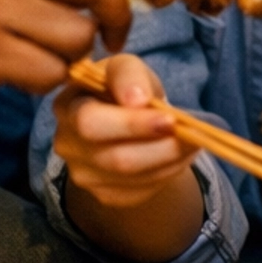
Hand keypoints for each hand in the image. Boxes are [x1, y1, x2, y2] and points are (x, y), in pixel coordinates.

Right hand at [53, 53, 197, 212]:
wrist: (126, 120)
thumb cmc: (124, 88)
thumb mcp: (126, 68)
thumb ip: (128, 74)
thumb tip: (137, 100)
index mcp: (66, 107)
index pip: (91, 123)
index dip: (132, 124)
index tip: (170, 119)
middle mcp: (67, 145)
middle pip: (115, 159)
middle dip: (160, 148)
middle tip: (192, 135)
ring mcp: (83, 174)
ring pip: (133, 178)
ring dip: (172, 160)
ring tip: (195, 141)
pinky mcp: (104, 194)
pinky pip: (141, 191)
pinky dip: (168, 173)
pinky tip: (180, 155)